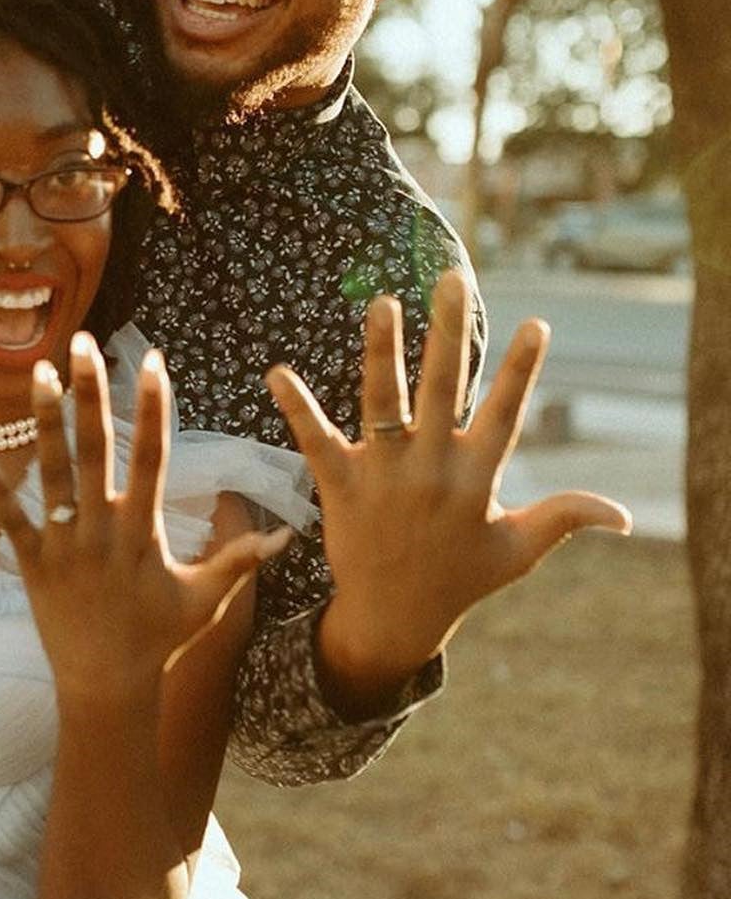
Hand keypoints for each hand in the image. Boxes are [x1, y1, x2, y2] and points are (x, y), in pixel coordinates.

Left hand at [0, 332, 289, 704]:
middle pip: (96, 448)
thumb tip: (284, 536)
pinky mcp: (32, 566)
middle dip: (91, 392)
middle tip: (84, 343)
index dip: (153, 407)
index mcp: (144, 531)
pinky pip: (8, 522)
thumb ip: (240, 561)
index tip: (152, 362)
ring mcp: (64, 546)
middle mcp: (102, 530)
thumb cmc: (160, 641)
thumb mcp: (206, 601)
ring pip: (52, 472)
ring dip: (45, 420)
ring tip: (38, 371)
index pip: (151, 456)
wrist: (108, 688)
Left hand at [265, 268, 632, 713]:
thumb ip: (564, 518)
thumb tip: (623, 516)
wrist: (392, 618)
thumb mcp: (517, 550)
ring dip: (381, 351)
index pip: (504, 413)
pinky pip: (315, 441)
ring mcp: (383, 476)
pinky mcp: (340, 487)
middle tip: (452, 280)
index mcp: (475, 478)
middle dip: (448, 333)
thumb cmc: (460, 578)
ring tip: (382, 302)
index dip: (521, 370)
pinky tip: (276, 373)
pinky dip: (296, 407)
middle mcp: (430, 469)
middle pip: (441, 389)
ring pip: (382, 402)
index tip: (537, 324)